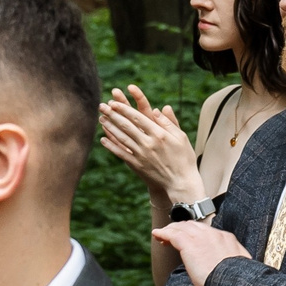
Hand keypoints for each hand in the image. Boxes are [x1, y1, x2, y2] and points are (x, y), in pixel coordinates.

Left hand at [100, 86, 203, 202]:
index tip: (114, 102)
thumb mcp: (181, 137)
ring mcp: (141, 154)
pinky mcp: (137, 165)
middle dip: (113, 114)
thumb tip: (158, 109)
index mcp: (159, 134)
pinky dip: (111, 146)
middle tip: (102, 106)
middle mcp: (148, 143)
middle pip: (126, 125)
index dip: (124, 109)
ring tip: (101, 118)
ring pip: (121, 137)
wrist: (181, 182)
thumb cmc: (184, 158)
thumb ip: (169, 122)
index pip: (137, 117)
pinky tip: (103, 139)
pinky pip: (121, 153)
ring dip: (110, 127)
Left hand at [154, 220, 250, 285]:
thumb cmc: (236, 282)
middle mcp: (214, 234)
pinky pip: (173, 234)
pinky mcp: (190, 244)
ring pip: (181, 227)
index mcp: (227, 239)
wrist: (234, 283)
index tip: (188, 241)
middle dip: (180, 229)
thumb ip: (231, 263)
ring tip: (161, 235)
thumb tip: (227, 268)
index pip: (206, 231)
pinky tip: (157, 235)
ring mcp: (202, 238)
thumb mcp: (239, 268)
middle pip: (192, 226)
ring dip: (170, 230)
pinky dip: (163, 233)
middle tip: (171, 237)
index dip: (194, 234)